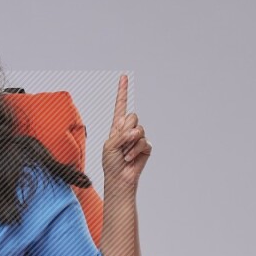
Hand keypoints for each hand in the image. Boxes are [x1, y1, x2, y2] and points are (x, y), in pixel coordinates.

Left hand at [102, 73, 151, 191]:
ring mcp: (137, 138)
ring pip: (139, 130)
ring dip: (129, 144)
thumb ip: (120, 134)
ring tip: (124, 153)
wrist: (119, 178)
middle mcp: (127, 129)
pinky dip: (136, 151)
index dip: (122, 91)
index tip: (123, 77)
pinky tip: (130, 158)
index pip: (120, 106)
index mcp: (116, 126)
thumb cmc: (110, 163)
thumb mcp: (109, 145)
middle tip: (120, 144)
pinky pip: (144, 142)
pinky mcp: (145, 147)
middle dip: (126, 130)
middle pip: (132, 116)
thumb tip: (135, 131)